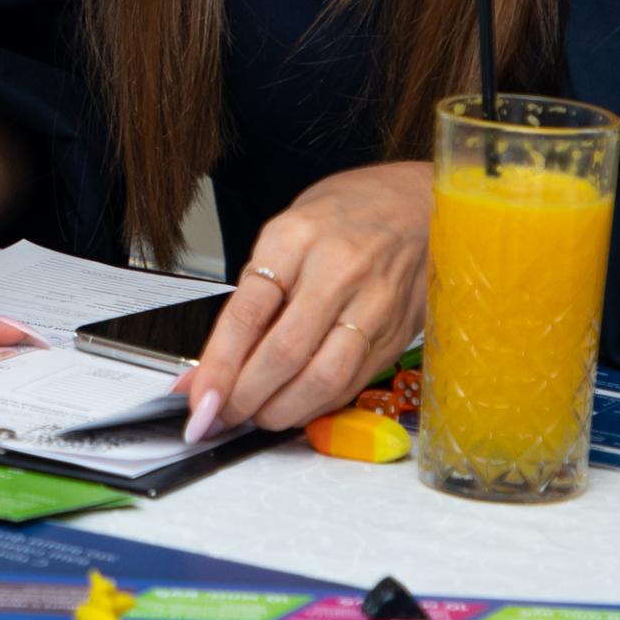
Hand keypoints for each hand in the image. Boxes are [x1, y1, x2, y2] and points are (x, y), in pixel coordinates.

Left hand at [177, 163, 430, 438]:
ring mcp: (374, 304)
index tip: (200, 398)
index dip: (220, 366)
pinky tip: (297, 404)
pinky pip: (351, 383)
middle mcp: (338, 270)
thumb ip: (249, 303)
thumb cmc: (344, 216)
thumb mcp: (284, 235)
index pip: (248, 313)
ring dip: (282, 410)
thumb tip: (209, 368)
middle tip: (223, 414)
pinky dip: (317, 404)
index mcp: (296, 238)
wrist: (419, 204)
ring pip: (323, 378)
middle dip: (246, 397)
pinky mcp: (397, 333)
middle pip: (285, 353)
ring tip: (259, 415)